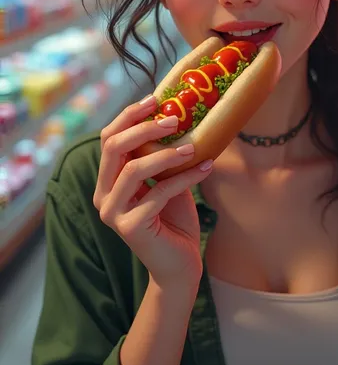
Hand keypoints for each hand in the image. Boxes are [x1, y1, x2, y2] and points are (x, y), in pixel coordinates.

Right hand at [93, 95, 212, 288]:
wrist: (180, 265)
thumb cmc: (174, 219)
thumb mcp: (166, 180)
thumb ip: (160, 156)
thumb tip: (176, 116)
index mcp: (108, 180)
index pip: (109, 138)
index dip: (129, 116)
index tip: (155, 99)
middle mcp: (103, 195)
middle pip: (113, 148)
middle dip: (144, 128)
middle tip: (173, 120)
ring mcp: (113, 213)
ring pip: (133, 170)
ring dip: (166, 154)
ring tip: (192, 147)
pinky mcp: (130, 228)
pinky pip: (158, 193)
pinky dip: (185, 178)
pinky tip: (206, 168)